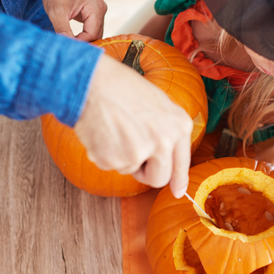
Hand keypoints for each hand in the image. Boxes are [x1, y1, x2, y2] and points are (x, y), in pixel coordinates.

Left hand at [41, 0, 106, 41]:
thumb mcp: (56, 13)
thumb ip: (63, 31)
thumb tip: (68, 46)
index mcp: (94, 6)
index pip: (92, 33)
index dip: (81, 42)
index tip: (68, 45)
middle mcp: (101, 7)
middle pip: (96, 34)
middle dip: (83, 41)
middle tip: (69, 45)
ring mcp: (101, 10)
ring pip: (96, 33)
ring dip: (84, 39)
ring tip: (71, 41)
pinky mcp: (97, 13)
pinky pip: (94, 28)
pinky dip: (85, 34)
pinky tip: (76, 36)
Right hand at [74, 55, 192, 197]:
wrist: (92, 81)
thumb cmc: (123, 88)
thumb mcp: (160, 105)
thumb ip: (170, 133)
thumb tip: (174, 167)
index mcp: (179, 126)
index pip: (181, 164)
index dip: (179, 181)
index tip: (178, 192)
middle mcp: (164, 141)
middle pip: (159, 179)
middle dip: (146, 172)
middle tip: (134, 152)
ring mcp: (139, 152)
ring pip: (131, 171)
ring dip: (122, 157)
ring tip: (116, 129)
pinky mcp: (114, 159)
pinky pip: (110, 166)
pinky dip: (104, 154)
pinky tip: (104, 132)